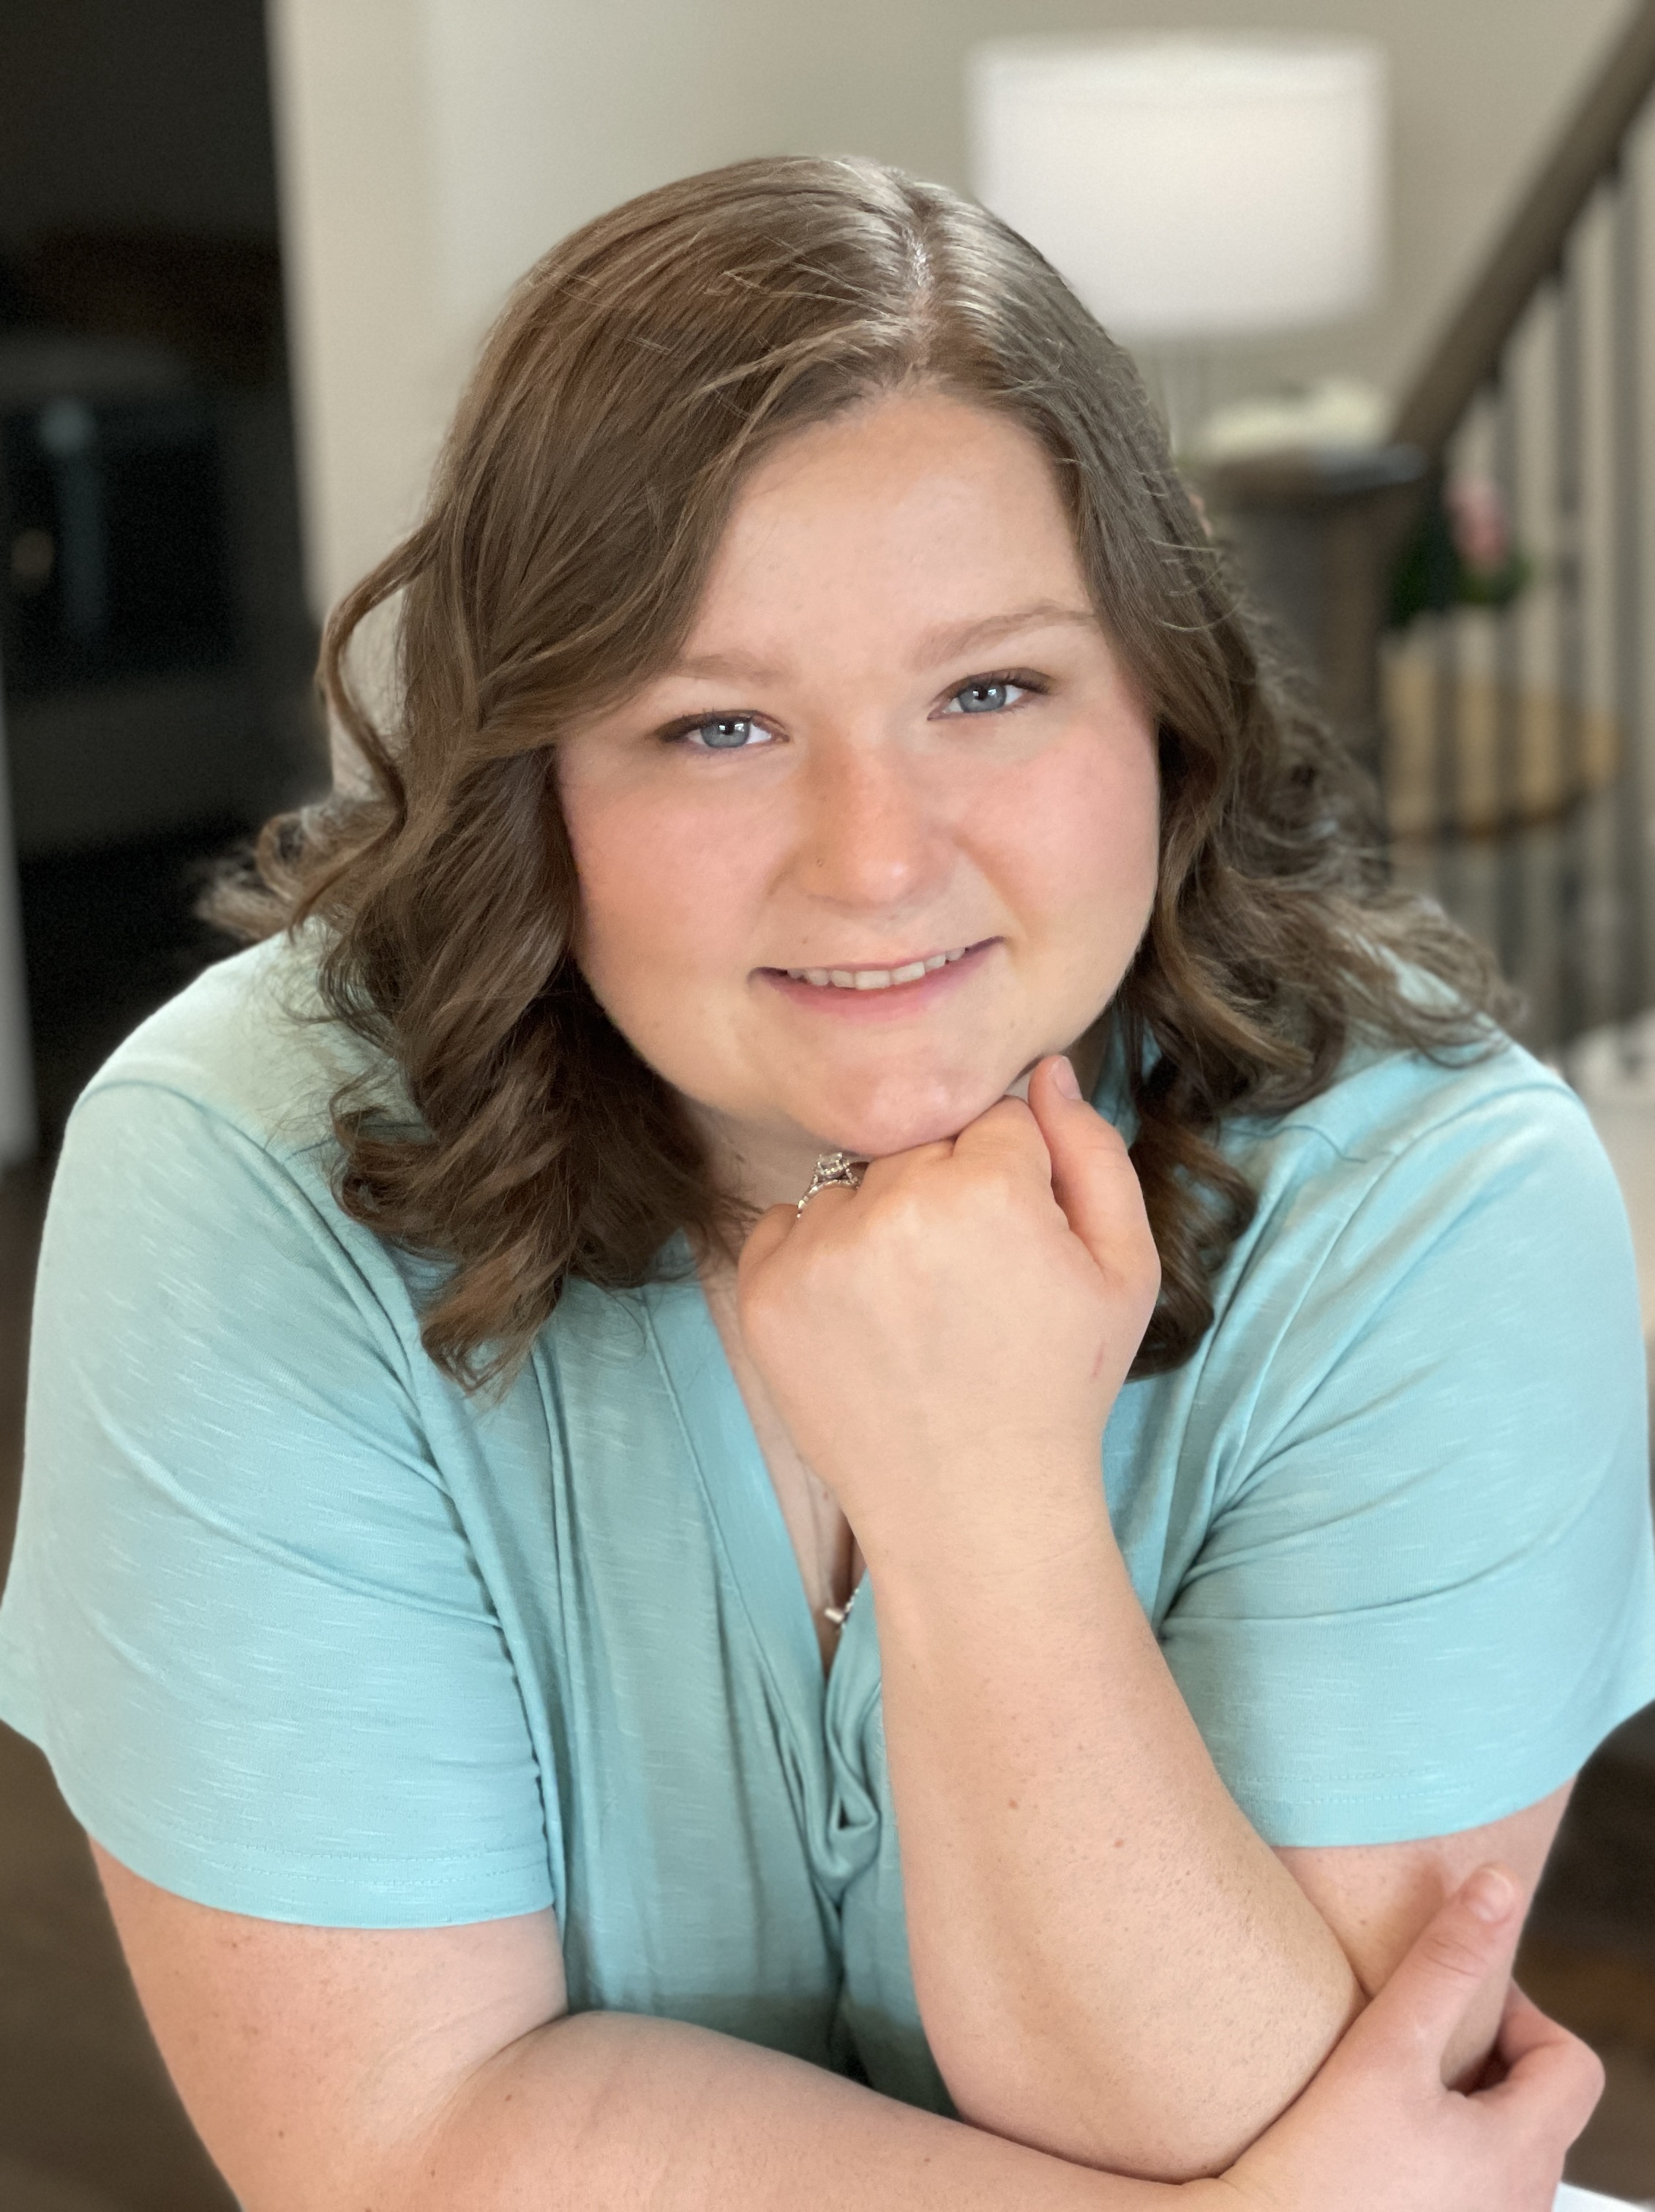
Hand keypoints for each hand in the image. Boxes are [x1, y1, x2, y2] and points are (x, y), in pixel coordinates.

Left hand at [736, 1056, 1159, 1580]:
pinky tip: (863, 1321)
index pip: (995, 1119)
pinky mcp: (763, 1292)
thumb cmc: (1057, 1387)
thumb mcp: (1124, 1270)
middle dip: (947, 1193)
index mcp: (990, 1187)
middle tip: (969, 1286)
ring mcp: (819, 1250)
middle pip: (920, 1144)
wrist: (972, 1508)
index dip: (1014, 1181)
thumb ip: (1092, 1152)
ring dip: (879, 1222)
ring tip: (915, 1311)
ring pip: (853, 1182)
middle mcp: (894, 1204)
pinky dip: (817, 1257)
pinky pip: (786, 1223)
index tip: (1017, 1247)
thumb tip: (1047, 1069)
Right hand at [1189, 1866, 1603, 2211]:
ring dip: (1464, 2106)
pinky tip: (1378, 2141)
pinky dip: (1440, 2152)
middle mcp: (1521, 2204)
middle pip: (1538, 2103)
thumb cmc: (1321, 2165)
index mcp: (1523, 2154)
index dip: (1520, 2014)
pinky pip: (1469, 2185)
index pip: (1571, 2063)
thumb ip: (1445, 1964)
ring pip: (1503, 2146)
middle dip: (1485, 2056)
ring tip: (1393, 2084)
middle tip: (1414, 2036)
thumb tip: (1499, 1885)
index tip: (1451, 2001)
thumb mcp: (1386, 2050)